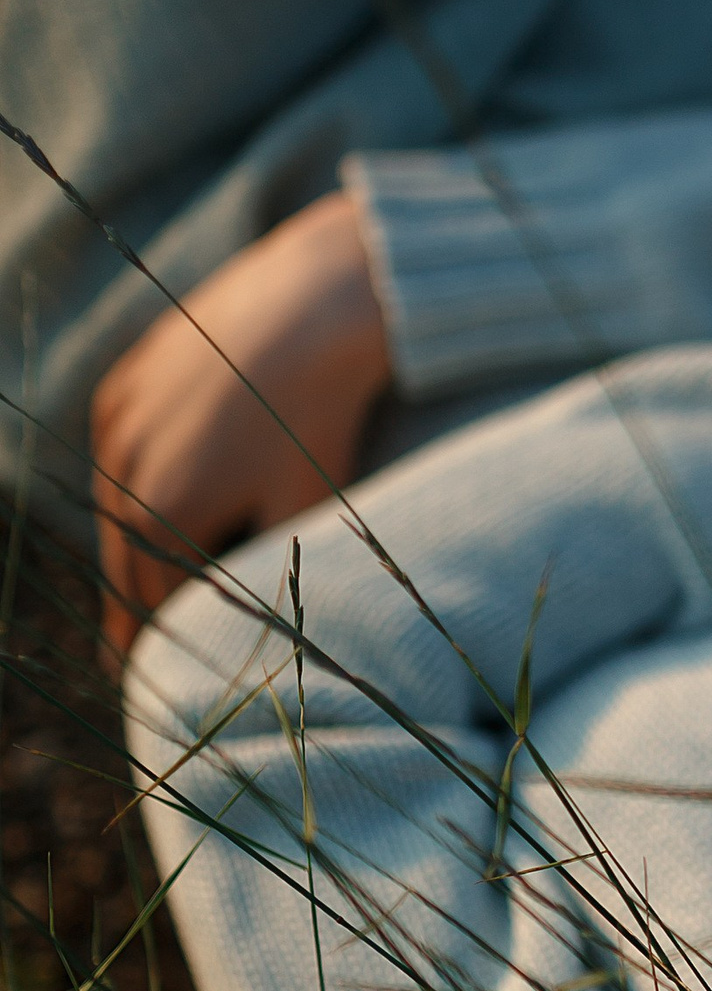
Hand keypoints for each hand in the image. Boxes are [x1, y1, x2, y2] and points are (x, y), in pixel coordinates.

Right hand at [91, 190, 391, 657]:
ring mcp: (117, 422)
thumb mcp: (302, 512)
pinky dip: (130, 482)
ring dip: (128, 547)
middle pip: (120, 565)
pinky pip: (117, 450)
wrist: (315, 302)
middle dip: (133, 611)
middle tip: (136, 659)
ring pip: (112, 508)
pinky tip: (142, 505)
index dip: (157, 653)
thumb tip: (261, 638)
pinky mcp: (125, 381)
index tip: (160, 687)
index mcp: (161, 517)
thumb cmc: (321, 418)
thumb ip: (267, 579)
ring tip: (139, 586)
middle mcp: (122, 472)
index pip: (149, 610)